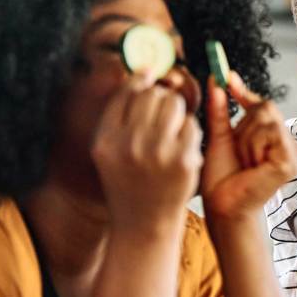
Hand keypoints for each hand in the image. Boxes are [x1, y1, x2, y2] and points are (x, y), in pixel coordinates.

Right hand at [91, 72, 202, 231]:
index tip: (150, 77)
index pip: (127, 92)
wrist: (144, 224)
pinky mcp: (183, 160)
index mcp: (106, 139)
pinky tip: (182, 147)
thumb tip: (145, 71)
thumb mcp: (109, 150)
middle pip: (153, 94)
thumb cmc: (128, 181)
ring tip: (171, 130)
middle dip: (161, 98)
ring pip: (174, 103)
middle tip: (163, 114)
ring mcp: (158, 152)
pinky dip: (189, 131)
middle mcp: (129, 144)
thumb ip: (120, 114)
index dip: (141, 80)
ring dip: (176, 111)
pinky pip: (191, 124)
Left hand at [202, 72, 296, 218]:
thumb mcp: (219, 137)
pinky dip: (253, 147)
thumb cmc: (221, 179)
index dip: (245, 92)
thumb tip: (216, 80)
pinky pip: (269, 133)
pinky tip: (252, 166)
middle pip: (265, 107)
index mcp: (274, 139)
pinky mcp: (290, 161)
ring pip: (266, 119)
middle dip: (243, 125)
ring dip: (246, 139)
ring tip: (244, 162)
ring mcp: (293, 153)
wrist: (222, 208)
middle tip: (238, 150)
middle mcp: (288, 144)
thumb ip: (220, 110)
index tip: (228, 77)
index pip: (263, 105)